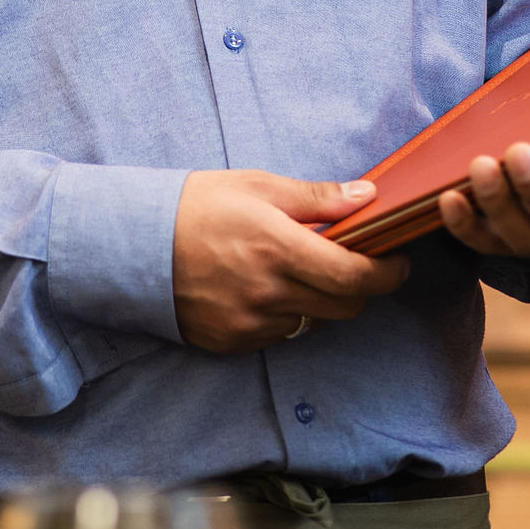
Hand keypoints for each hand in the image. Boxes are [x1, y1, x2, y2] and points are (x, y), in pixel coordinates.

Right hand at [172, 170, 408, 353]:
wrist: (132, 244)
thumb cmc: (196, 206)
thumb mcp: (257, 187)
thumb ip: (317, 198)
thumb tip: (367, 196)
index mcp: (279, 248)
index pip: (355, 277)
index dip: (388, 274)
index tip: (397, 262)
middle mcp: (268, 292)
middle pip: (345, 307)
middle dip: (359, 288)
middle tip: (355, 265)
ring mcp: (250, 323)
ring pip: (314, 322)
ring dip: (319, 301)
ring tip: (298, 272)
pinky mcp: (232, 342)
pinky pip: (279, 335)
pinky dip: (285, 315)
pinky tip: (264, 289)